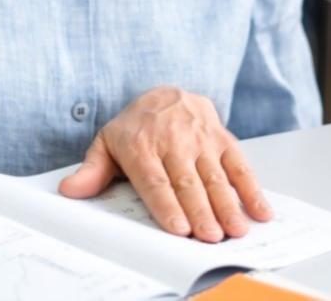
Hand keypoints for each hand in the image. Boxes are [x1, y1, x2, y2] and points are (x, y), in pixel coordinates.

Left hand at [58, 86, 270, 242]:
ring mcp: (201, 138)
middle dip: (200, 211)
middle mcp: (173, 140)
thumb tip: (70, 191)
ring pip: (215, 175)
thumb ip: (92, 170)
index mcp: (141, 144)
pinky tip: (260, 211)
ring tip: (235, 229)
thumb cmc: (135, 127)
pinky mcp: (223, 138)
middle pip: (187, 181)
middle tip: (210, 236)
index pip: (155, 179)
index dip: (167, 204)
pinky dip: (252, 188)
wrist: (166, 92)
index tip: (178, 228)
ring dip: (227, 204)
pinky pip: (239, 164)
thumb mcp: (107, 143)